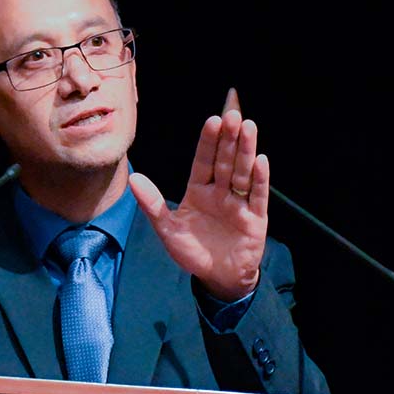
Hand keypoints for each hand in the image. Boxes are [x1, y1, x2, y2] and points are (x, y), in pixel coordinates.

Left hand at [130, 109, 268, 300]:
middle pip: (225, 161)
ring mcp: (239, 203)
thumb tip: (132, 178)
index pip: (203, 161)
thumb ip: (152, 204)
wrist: (218, 278)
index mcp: (199, 191)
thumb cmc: (192, 253)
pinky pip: (258, 196)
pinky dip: (259, 179)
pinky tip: (260, 160)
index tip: (212, 121)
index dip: (208, 142)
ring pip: (242, 172)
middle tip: (233, 115)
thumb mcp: (168, 230)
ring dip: (245, 150)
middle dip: (229, 138)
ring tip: (248, 128)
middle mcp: (220, 192)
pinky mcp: (255, 218)